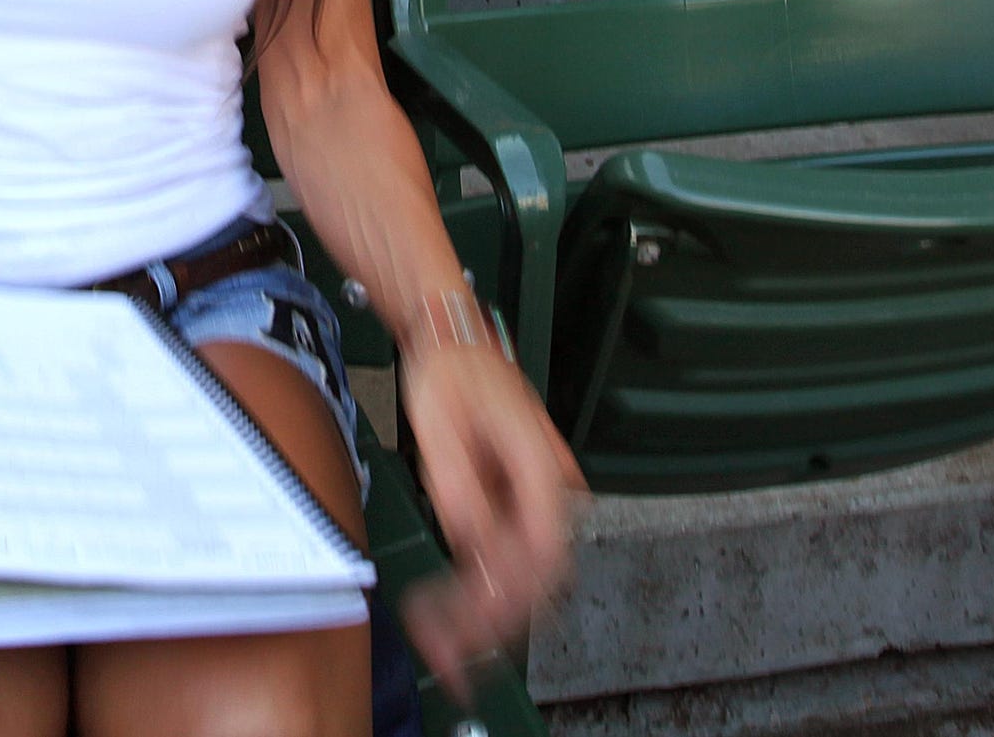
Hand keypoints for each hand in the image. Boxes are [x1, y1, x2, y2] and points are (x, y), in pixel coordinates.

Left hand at [392, 339, 583, 700]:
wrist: (455, 341)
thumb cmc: (451, 371)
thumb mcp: (440, 427)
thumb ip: (458, 486)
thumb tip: (471, 540)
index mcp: (543, 467)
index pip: (541, 553)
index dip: (507, 598)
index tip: (468, 626)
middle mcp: (553, 488)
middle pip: (537, 576)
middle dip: (492, 621)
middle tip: (448, 652)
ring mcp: (539, 498)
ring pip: (525, 576)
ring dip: (487, 613)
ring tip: (442, 640)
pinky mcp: (520, 504)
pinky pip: (509, 557)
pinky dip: (481, 587)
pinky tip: (451, 607)